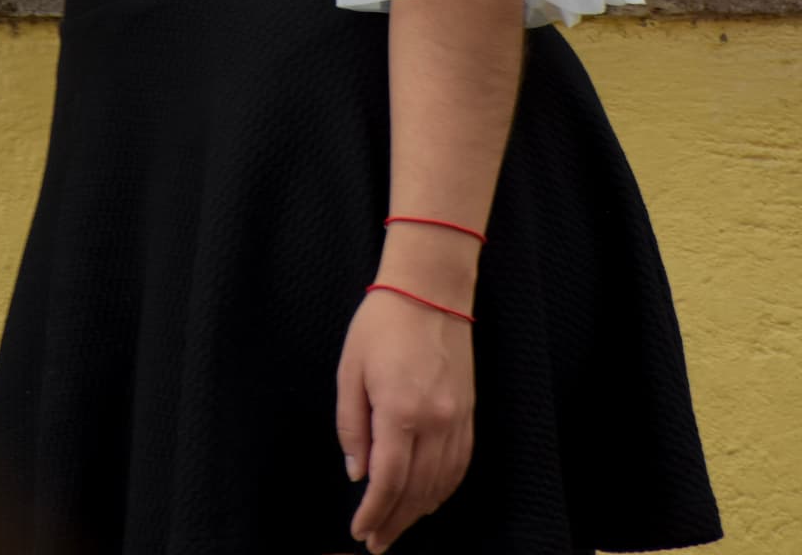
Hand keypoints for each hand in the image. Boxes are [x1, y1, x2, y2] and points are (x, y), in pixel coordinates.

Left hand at [335, 288, 474, 552]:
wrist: (430, 290)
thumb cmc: (382, 324)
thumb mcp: (350, 369)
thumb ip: (352, 425)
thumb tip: (358, 472)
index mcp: (400, 410)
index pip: (389, 481)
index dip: (374, 512)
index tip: (360, 531)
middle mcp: (435, 421)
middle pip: (416, 491)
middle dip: (394, 522)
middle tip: (376, 542)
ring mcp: (457, 419)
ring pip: (441, 484)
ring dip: (418, 513)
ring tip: (397, 528)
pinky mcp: (469, 413)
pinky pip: (459, 465)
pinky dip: (443, 490)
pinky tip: (428, 501)